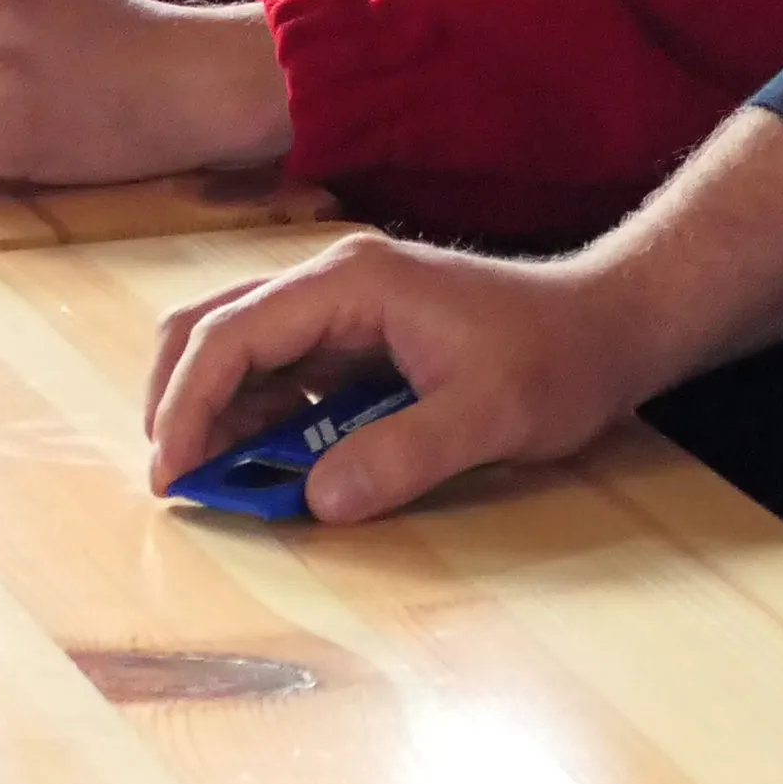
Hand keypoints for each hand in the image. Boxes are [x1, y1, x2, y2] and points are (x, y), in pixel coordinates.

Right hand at [143, 229, 677, 525]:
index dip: (189, 405)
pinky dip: (256, 420)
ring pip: (238, 350)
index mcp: (351, 282)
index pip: (233, 334)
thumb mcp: (491, 414)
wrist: (609, 326)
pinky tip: (267, 469)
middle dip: (180, 402)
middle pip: (213, 327)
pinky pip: (279, 375)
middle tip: (177, 482)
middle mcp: (332, 283)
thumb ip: (405, 454)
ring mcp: (342, 308)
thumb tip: (316, 501)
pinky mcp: (355, 340)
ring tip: (219, 486)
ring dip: (216, 415)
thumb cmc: (558, 357)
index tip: (172, 475)